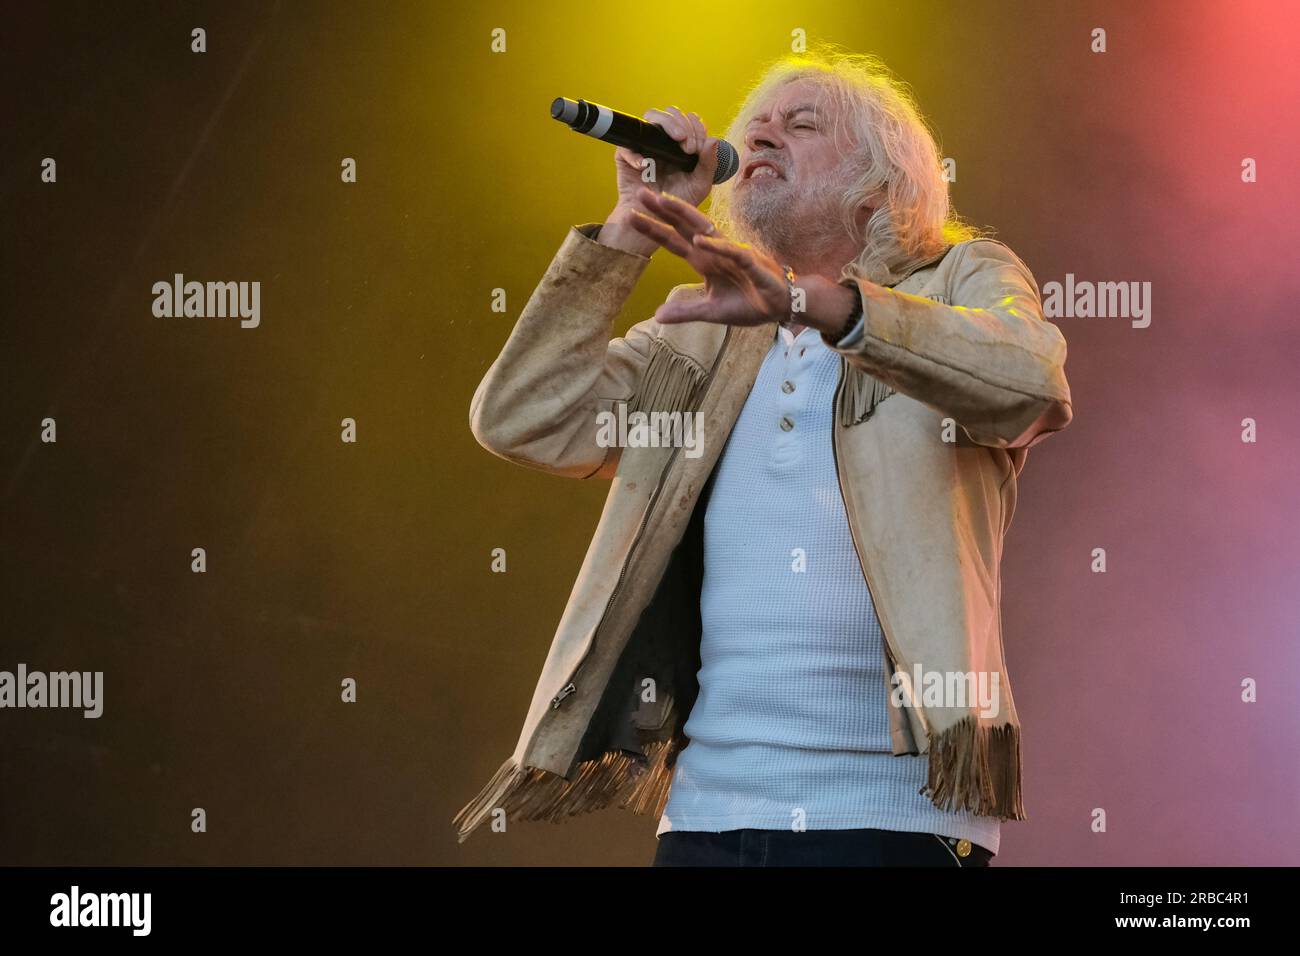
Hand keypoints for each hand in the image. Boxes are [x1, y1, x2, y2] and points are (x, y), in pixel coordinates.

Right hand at [613, 107, 718, 212]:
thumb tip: (714, 139)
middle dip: (682, 124)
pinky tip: (646, 166)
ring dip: (667, 124)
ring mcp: (645, 145)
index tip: (696, 148)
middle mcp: (664, 140)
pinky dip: (636, 153)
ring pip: (651, 117)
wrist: (653, 219)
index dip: (695, 128)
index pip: (690, 121)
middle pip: (671, 114)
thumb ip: (708, 164)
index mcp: (682, 144)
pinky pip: (627, 145)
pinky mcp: (626, 156)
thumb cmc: (677, 202)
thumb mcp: (699, 185)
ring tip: (676, 141)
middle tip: (688, 145)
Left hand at [626, 187, 792, 326]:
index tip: (631, 215)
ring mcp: (732, 254)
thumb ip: (685, 312)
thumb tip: (657, 317)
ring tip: (664, 201)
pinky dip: (716, 246)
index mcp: (704, 261)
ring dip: (684, 215)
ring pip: (705, 229)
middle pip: (684, 226)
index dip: (653, 229)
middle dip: (663, 210)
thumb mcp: (710, 312)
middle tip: (641, 192)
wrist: (780, 305)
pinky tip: (699, 240)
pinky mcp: (750, 263)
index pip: (673, 241)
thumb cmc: (748, 303)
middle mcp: (715, 251)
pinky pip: (731, 252)